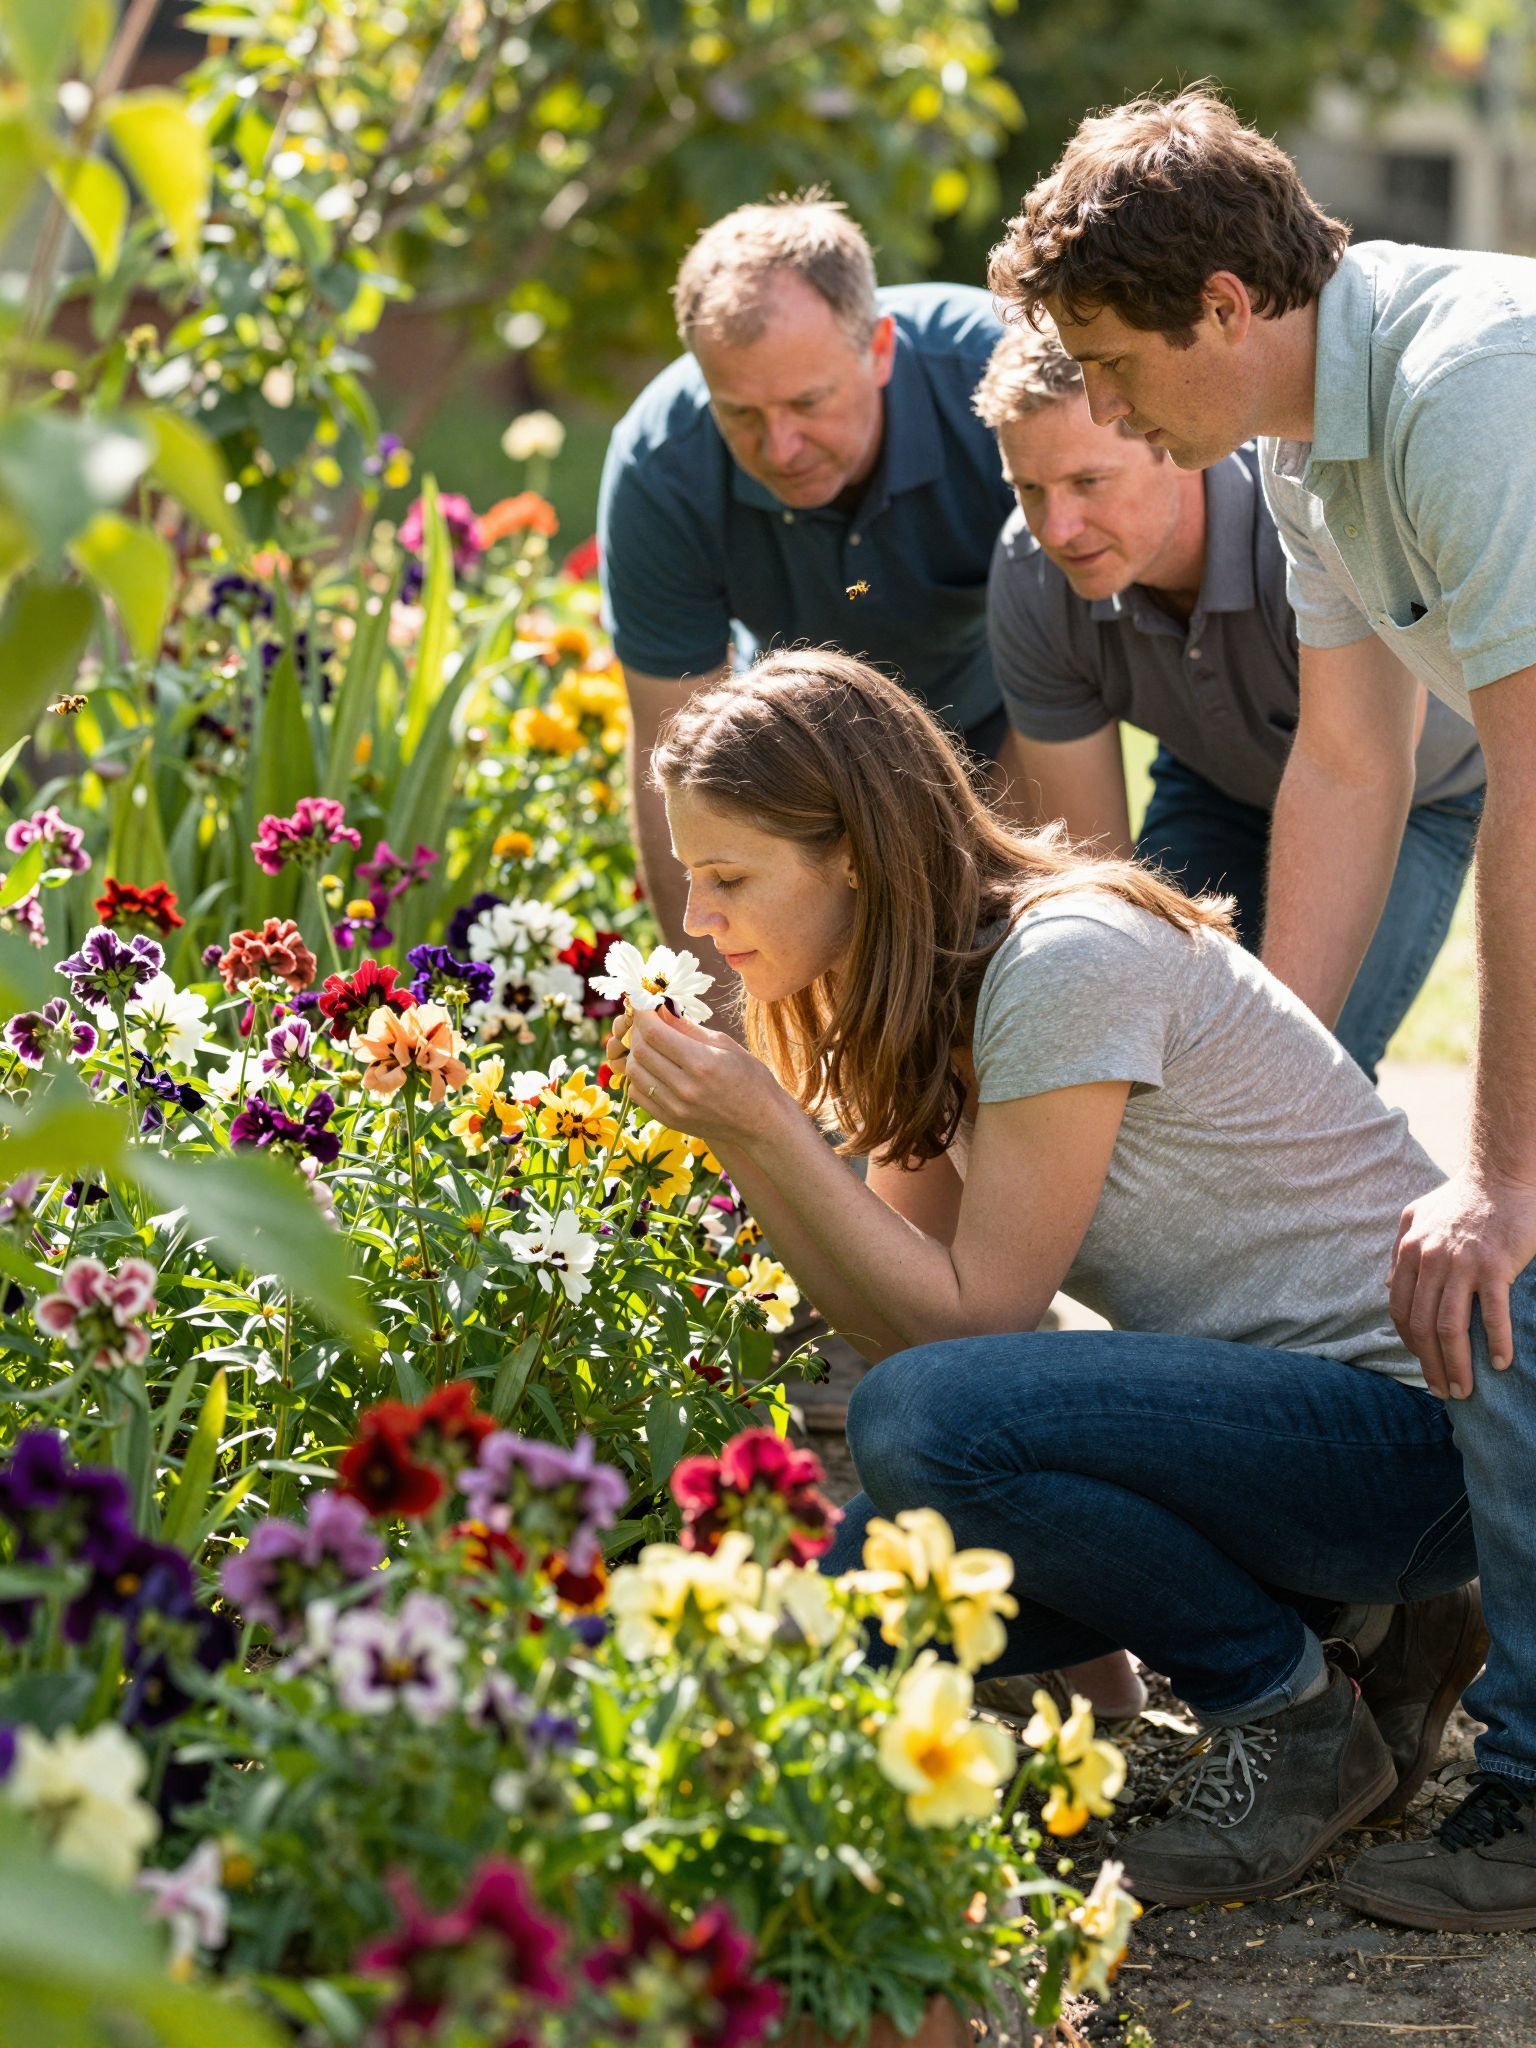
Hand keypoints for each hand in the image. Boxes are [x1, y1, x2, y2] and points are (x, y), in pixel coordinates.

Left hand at [605, 1006, 787, 1150]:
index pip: (654, 1033)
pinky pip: (638, 1093)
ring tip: (651, 1044)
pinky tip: (654, 1068)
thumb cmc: (751, 1078)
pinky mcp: (670, 1120)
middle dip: (638, 1030)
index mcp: (702, 1063)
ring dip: (637, 1053)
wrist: (762, 1122)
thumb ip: (689, 1028)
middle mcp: (685, 1087)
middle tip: (646, 1021)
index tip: (642, 1002)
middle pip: (641, 1051)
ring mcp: (675, 1108)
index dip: (642, 1013)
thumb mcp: (725, 1044)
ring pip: (634, 1072)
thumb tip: (661, 1009)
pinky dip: (639, 1077)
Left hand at [1388, 1169, 1535, 1396]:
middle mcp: (1430, 1260)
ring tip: (1465, 1390)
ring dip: (1456, 1365)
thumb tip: (1389, 1286)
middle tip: (1442, 1392)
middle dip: (1429, 1365)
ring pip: (1450, 1328)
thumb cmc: (1462, 1197)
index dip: (1408, 1343)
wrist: (1500, 1174)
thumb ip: (1400, 1250)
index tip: (1421, 1364)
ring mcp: (1462, 1264)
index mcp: (1409, 1251)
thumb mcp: (1417, 1217)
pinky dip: (1495, 1342)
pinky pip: (1492, 1314)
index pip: (1400, 1309)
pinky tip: (1500, 1363)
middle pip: (1421, 1326)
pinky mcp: (1495, 1265)